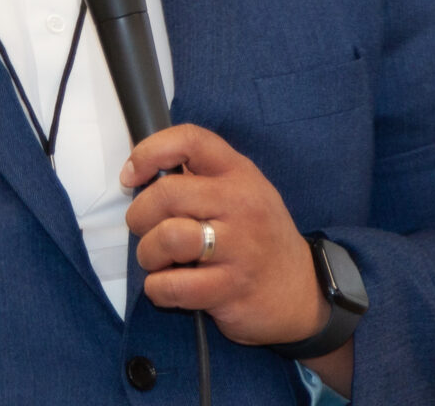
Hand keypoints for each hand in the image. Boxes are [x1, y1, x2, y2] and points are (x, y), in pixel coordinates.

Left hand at [121, 125, 325, 348]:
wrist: (303, 293)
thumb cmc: (258, 238)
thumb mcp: (241, 193)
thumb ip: (200, 179)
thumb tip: (141, 170)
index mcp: (239, 173)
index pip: (190, 140)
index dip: (150, 151)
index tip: (131, 175)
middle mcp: (241, 204)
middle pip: (167, 193)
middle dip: (139, 215)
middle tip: (143, 229)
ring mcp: (239, 248)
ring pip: (168, 237)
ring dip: (148, 254)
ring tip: (156, 261)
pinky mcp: (232, 288)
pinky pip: (174, 286)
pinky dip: (158, 289)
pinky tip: (166, 288)